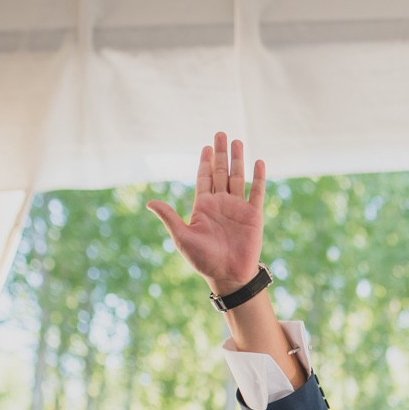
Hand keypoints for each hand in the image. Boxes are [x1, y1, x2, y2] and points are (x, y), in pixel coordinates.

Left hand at [146, 132, 266, 295]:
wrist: (228, 276)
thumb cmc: (204, 260)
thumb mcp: (183, 237)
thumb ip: (169, 217)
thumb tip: (149, 203)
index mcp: (204, 206)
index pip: (204, 178)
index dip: (204, 162)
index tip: (206, 147)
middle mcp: (221, 203)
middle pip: (221, 172)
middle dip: (221, 153)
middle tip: (220, 133)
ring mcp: (238, 208)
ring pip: (238, 177)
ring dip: (237, 160)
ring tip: (237, 141)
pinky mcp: (253, 215)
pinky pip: (257, 192)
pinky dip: (259, 177)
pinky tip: (258, 162)